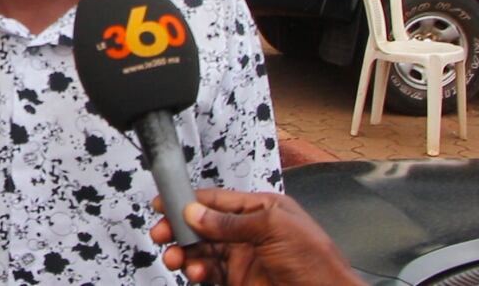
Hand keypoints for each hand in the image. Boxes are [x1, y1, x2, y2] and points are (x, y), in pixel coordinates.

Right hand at [150, 189, 363, 285]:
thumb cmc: (316, 264)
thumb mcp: (274, 229)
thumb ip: (230, 221)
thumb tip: (194, 212)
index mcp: (261, 210)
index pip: (217, 200)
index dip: (189, 200)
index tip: (163, 202)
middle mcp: (249, 232)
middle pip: (203, 225)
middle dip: (179, 228)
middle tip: (162, 233)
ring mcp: (242, 258)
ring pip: (201, 250)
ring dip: (184, 251)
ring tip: (176, 258)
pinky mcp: (238, 281)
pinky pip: (208, 272)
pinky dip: (196, 271)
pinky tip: (194, 271)